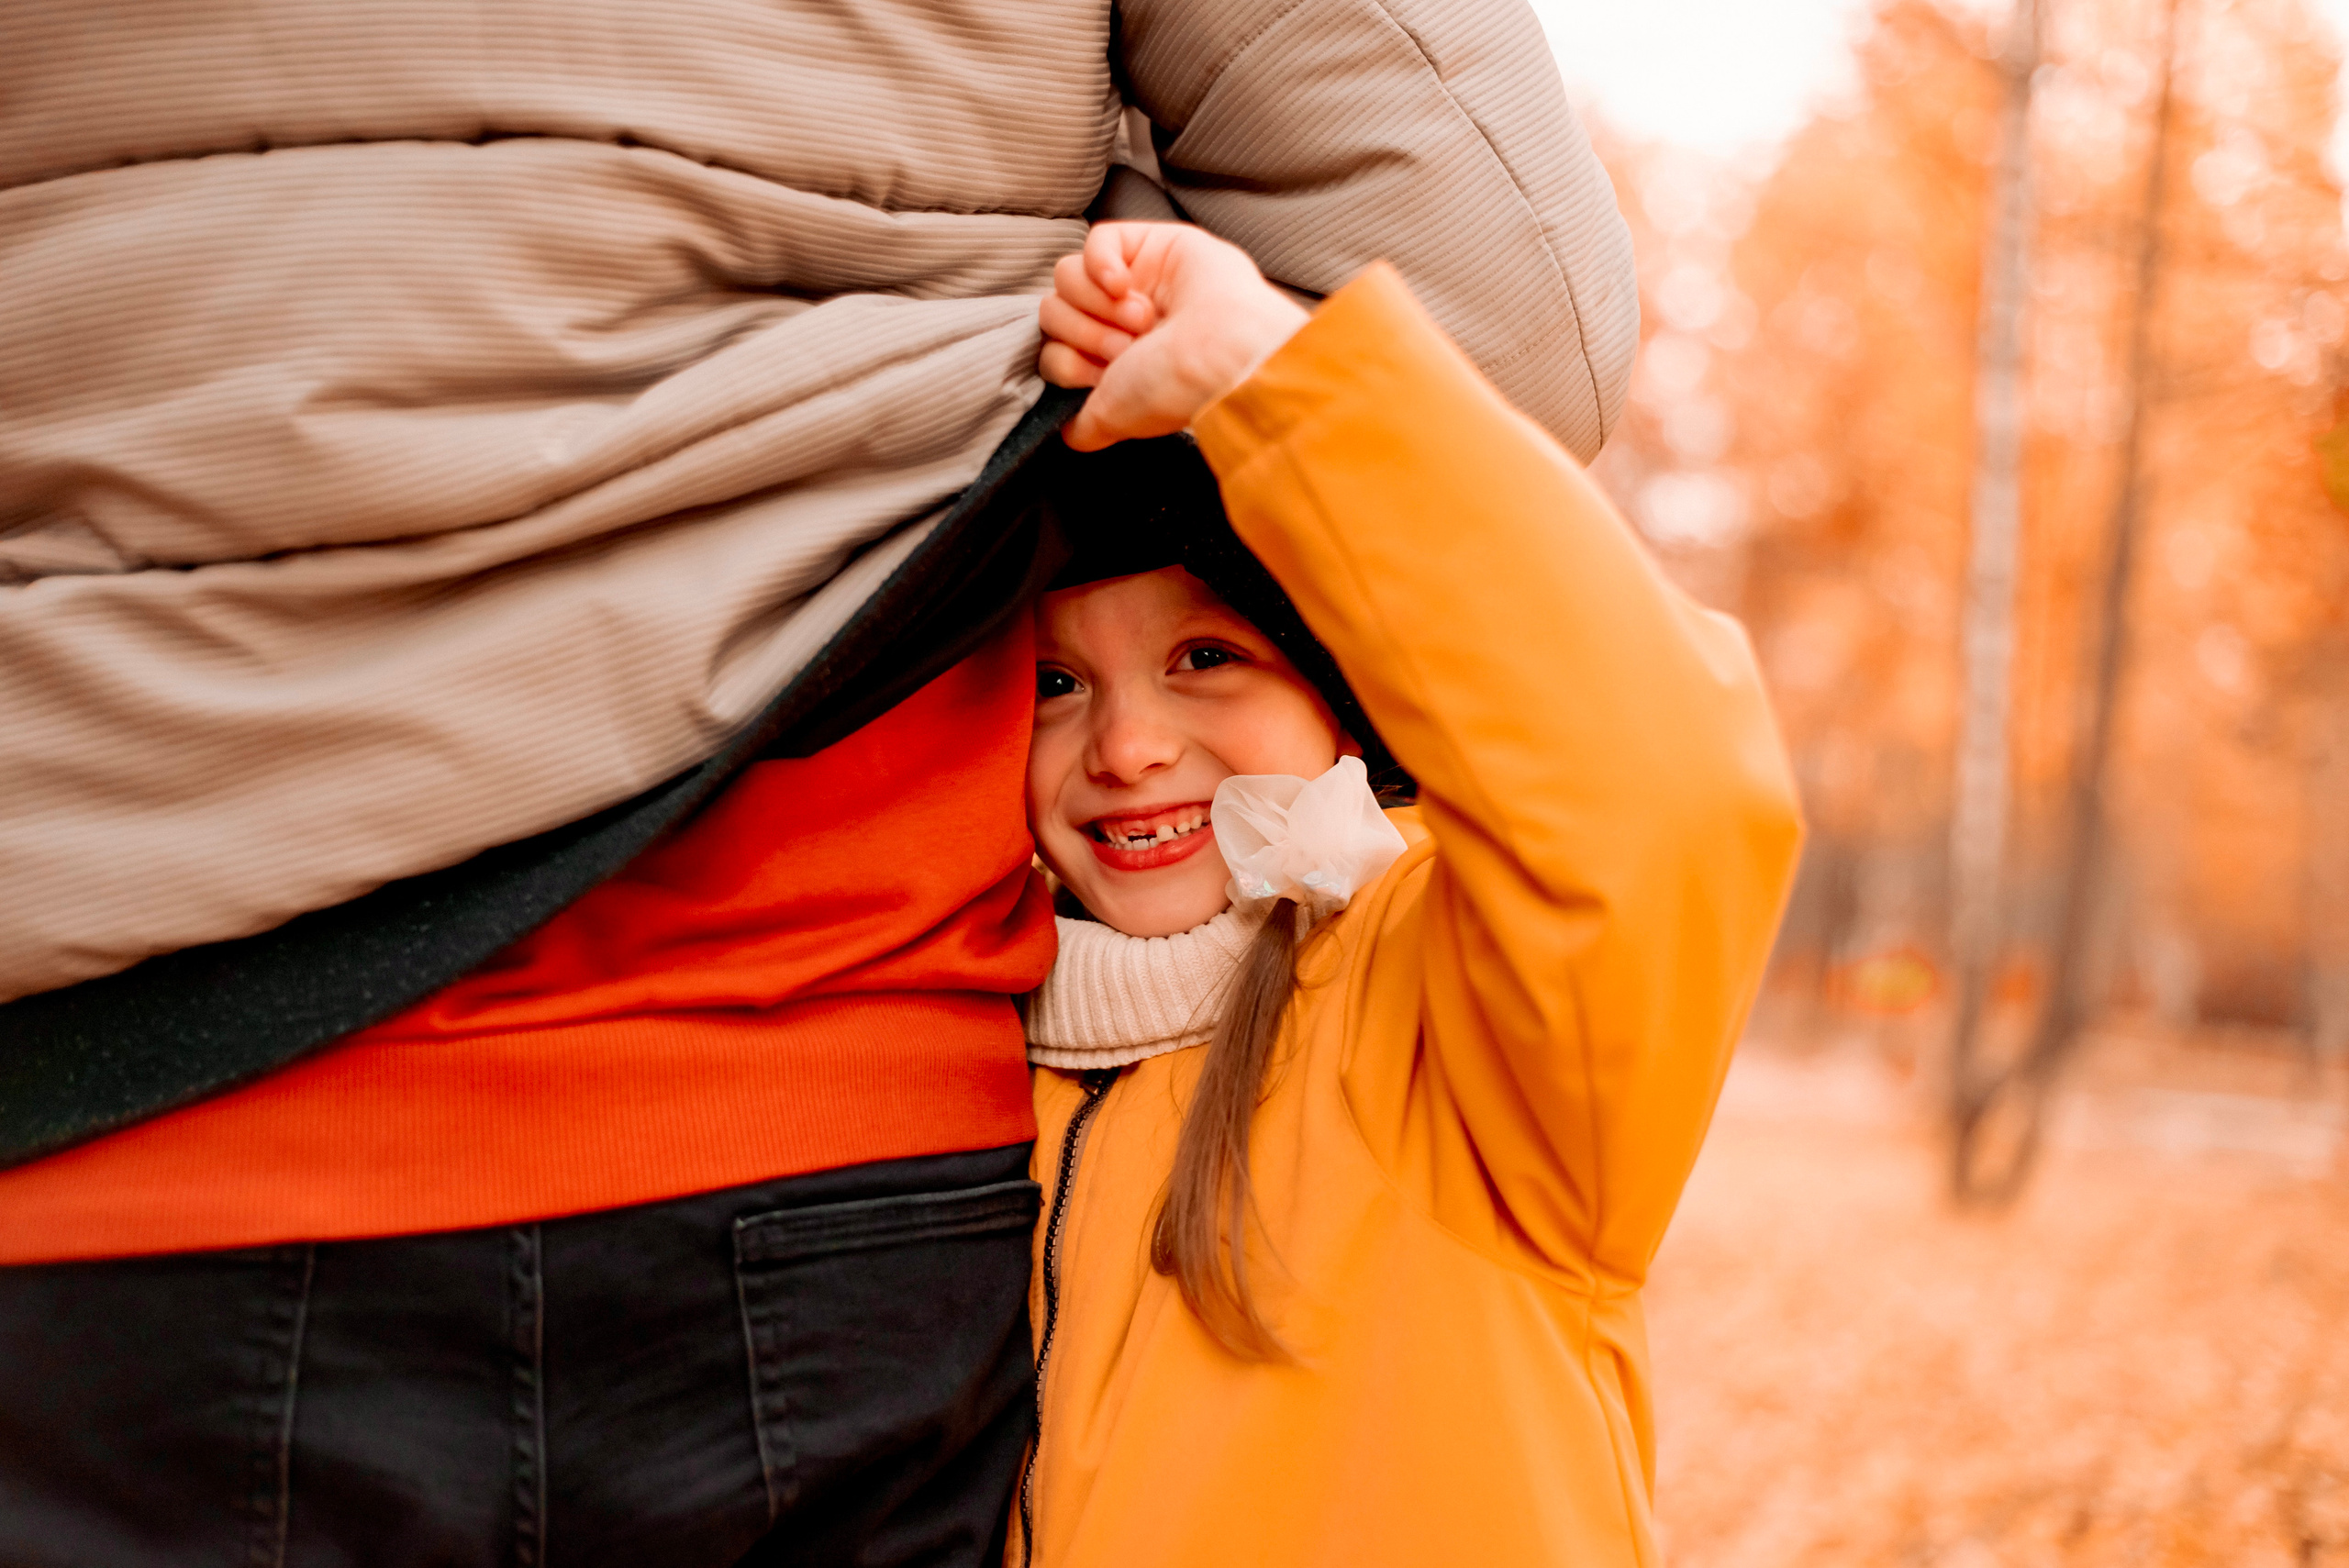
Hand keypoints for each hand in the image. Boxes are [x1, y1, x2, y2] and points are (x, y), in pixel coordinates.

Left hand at [1039, 222, 1310, 451]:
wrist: (1222, 355)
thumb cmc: (1175, 388)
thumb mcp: (1115, 418)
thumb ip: (1085, 425)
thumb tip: (1068, 430)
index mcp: (1114, 364)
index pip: (1052, 351)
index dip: (1068, 364)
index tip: (1106, 377)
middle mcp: (1122, 322)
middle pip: (1052, 311)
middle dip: (1086, 334)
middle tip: (1130, 348)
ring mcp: (1138, 280)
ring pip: (1067, 276)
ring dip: (1098, 304)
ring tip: (1143, 319)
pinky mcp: (1152, 243)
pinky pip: (1097, 239)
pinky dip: (1100, 264)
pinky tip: (1125, 284)